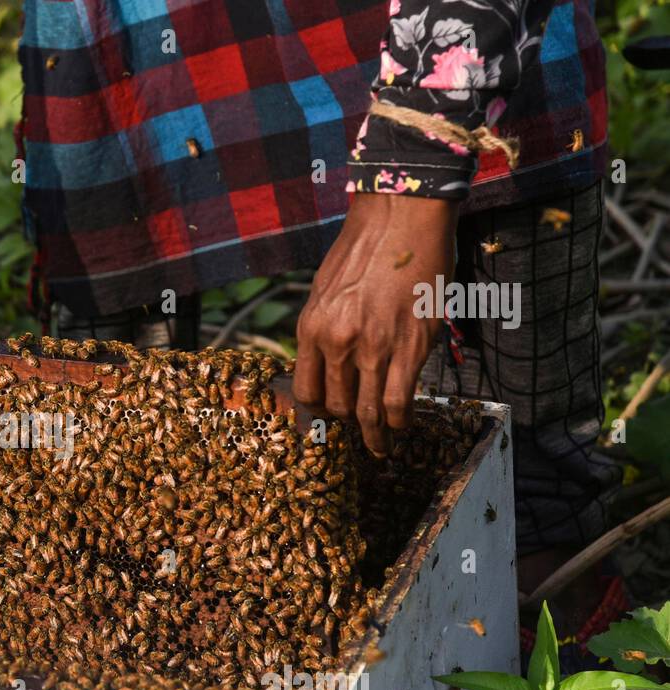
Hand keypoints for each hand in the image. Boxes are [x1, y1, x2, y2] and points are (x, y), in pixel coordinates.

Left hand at [293, 192, 456, 456]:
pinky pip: (398, 401)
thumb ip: (325, 327)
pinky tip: (402, 427)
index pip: (306, 390)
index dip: (318, 411)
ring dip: (374, 437)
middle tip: (359, 430)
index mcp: (311, 328)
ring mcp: (374, 348)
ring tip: (380, 448)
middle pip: (336, 405)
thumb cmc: (366, 247)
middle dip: (348, 423)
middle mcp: (337, 342)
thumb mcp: (326, 289)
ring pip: (367, 413)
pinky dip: (398, 422)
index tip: (329, 418)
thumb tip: (327, 359)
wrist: (403, 215)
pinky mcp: (410, 347)